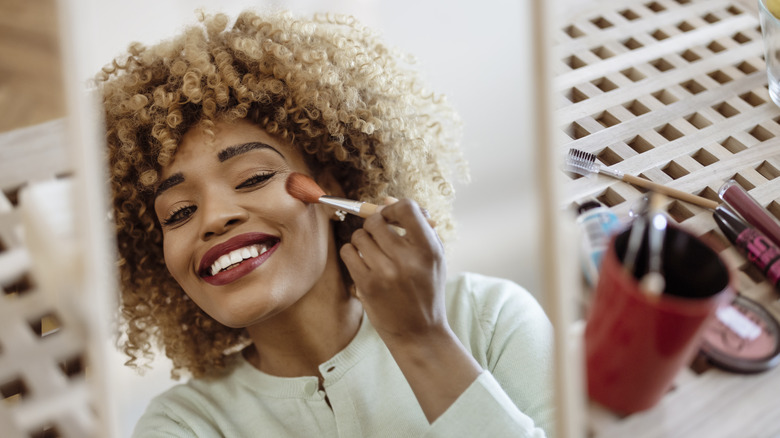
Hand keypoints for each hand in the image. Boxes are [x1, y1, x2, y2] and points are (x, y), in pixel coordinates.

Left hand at [339, 198, 446, 345]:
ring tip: (373, 253)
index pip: (406, 208)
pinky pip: (348, 253)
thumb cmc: (426, 288)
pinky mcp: (367, 285)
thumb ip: (415, 226)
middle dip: (374, 224)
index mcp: (429, 248)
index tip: (391, 218)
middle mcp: (407, 259)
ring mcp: (385, 272)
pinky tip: (363, 263)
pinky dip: (352, 254)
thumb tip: (385, 199)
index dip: (393, 208)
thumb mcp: (432, 257)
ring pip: (359, 236)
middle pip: (376, 220)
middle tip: (379, 236)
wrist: (420, 332)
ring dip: (362, 240)